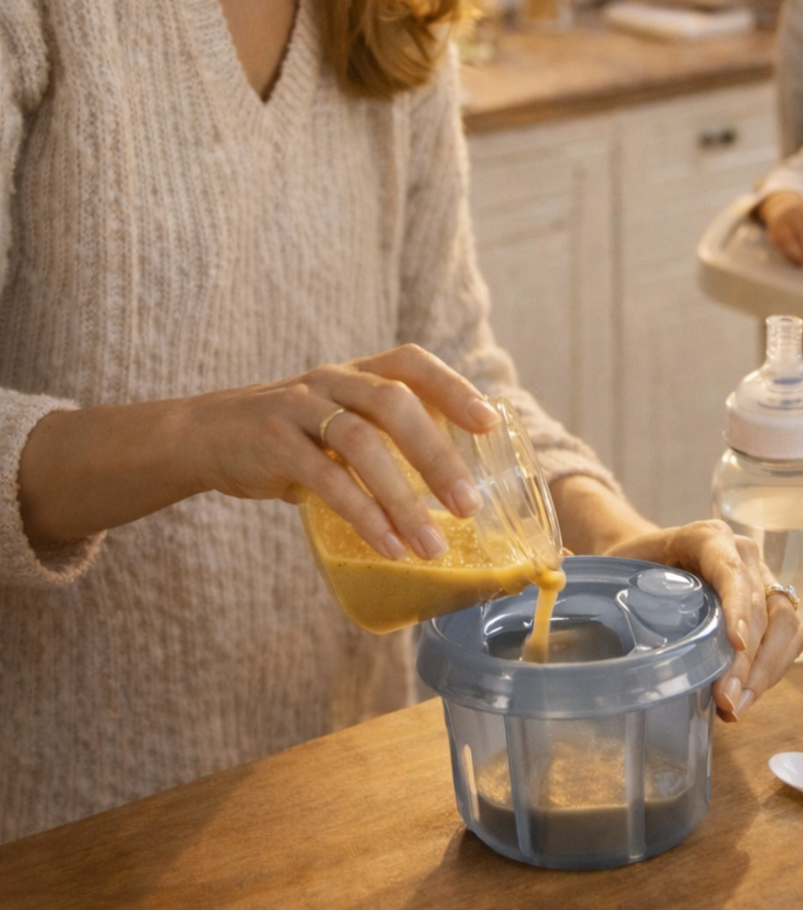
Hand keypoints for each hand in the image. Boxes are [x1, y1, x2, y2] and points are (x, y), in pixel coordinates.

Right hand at [187, 344, 499, 560]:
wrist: (206, 436)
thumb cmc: (291, 436)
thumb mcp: (337, 422)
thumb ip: (383, 438)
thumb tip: (450, 486)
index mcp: (355, 373)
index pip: (411, 363)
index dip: (453, 387)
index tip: (489, 423)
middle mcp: (331, 381)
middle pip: (394, 405)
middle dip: (437, 456)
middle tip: (470, 506)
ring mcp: (299, 408)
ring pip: (362, 444)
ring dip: (403, 499)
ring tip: (431, 545)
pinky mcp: (273, 443)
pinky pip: (325, 478)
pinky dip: (363, 514)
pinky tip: (388, 546)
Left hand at [598, 518, 802, 720]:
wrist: (651, 556)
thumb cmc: (632, 562)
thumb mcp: (610, 562)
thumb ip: (580, 565)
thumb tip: (555, 562)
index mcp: (707, 537)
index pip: (732, 570)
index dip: (736, 606)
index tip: (734, 644)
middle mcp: (744, 553)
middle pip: (762, 608)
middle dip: (748, 660)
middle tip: (726, 701)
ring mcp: (764, 579)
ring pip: (785, 627)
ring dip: (766, 672)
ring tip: (736, 709)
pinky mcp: (773, 607)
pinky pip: (789, 640)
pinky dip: (772, 673)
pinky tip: (743, 701)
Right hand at [759, 191, 802, 265]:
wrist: (782, 204)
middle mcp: (793, 217)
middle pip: (799, 235)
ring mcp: (782, 223)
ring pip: (787, 240)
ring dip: (794, 253)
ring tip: (801, 264)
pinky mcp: (774, 230)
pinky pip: (779, 243)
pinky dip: (785, 252)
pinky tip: (793, 260)